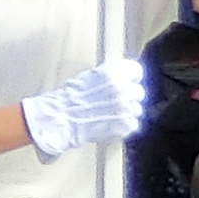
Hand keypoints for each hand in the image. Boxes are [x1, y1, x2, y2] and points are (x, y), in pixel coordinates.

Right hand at [18, 55, 153, 158]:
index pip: (136, 71)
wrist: (60, 118)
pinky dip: (123, 126)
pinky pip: (132, 124)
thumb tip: (122, 80)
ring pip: (137, 109)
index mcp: (114, 71)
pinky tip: (108, 124)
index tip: (127, 83)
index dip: (131, 78)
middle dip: (128, 98)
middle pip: (138, 92)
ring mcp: (126, 107)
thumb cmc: (69, 98)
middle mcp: (123, 87)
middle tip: (112, 104)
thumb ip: (109, 77)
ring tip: (108, 115)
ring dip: (126, 113)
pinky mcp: (126, 124)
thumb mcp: (88, 77)